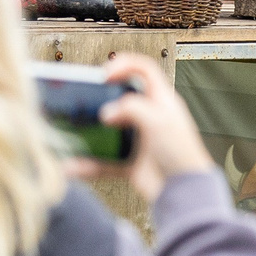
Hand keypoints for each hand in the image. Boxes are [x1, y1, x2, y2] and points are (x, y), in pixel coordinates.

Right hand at [71, 54, 212, 201]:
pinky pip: (103, 160)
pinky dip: (88, 163)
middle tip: (81, 99)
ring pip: (107, 130)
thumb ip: (133, 109)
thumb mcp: (160, 121)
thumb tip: (107, 112)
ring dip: (89, 132)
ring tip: (72, 129)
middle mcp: (149, 117)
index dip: (125, 65)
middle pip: (120, 99)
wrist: (183, 191)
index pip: (144, 71)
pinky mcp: (130, 161)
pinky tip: (73, 166)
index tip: (104, 73)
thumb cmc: (182, 154)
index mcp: (161, 102)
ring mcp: (138, 139)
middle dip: (99, 98)